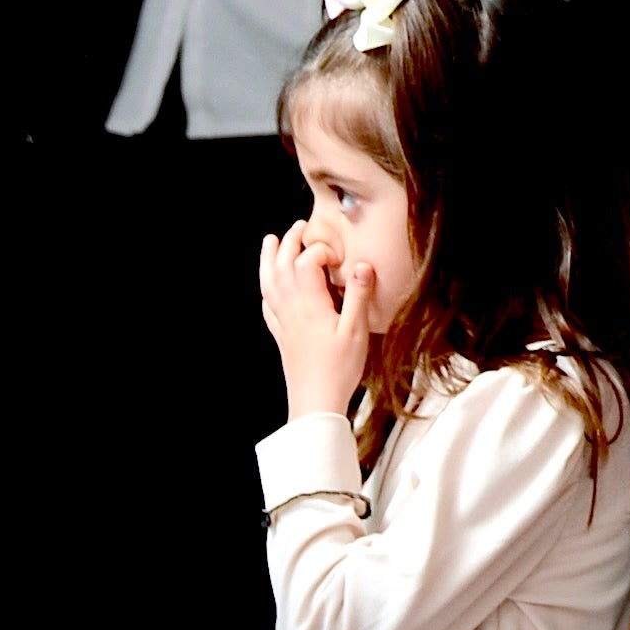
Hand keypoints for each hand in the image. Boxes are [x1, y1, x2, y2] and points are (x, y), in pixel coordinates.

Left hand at [260, 224, 370, 420]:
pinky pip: (267, 306)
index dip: (320, 251)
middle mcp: (292, 310)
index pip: (307, 263)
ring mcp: (283, 323)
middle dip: (290, 243)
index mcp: (310, 305)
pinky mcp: (281, 336)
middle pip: (283, 267)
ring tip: (270, 242)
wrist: (315, 402)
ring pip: (269, 283)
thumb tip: (362, 265)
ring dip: (269, 260)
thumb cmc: (338, 369)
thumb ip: (358, 296)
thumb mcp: (356, 331)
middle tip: (300, 227)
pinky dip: (266, 289)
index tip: (337, 257)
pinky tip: (269, 287)